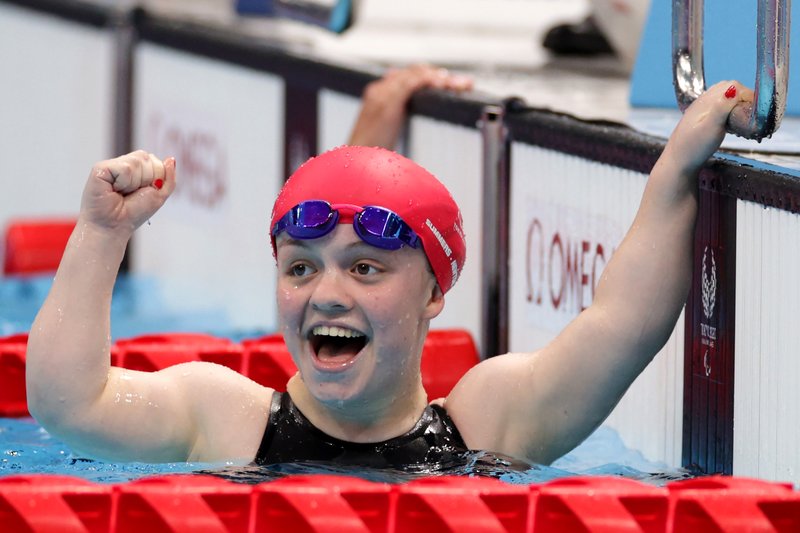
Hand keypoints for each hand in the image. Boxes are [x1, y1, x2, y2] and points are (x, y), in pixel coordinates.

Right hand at [79, 150, 175, 237]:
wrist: (114, 227)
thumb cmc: (133, 213)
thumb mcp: (159, 196)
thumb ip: (168, 178)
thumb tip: (171, 160)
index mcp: (137, 167)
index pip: (155, 160)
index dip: (154, 178)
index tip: (142, 193)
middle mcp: (124, 163)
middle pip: (146, 158)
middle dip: (145, 180)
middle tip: (131, 194)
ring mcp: (111, 165)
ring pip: (136, 162)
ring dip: (134, 183)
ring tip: (122, 193)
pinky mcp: (100, 168)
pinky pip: (125, 168)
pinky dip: (124, 183)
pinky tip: (114, 190)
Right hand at [348, 64, 472, 148]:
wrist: (353, 165)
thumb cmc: (369, 158)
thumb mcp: (387, 138)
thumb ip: (399, 128)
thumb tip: (414, 135)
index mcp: (377, 95)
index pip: (406, 77)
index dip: (428, 77)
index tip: (446, 83)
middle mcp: (379, 90)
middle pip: (414, 72)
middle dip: (440, 75)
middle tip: (461, 84)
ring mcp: (382, 94)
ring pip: (417, 74)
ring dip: (442, 78)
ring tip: (460, 84)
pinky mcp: (387, 101)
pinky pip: (413, 82)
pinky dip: (431, 80)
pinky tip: (445, 84)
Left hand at [667, 80, 753, 173]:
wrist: (678, 163)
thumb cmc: (694, 148)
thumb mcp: (710, 128)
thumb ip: (721, 107)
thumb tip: (733, 88)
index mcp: (705, 102)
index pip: (731, 85)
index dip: (746, 93)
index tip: (754, 108)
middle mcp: (701, 102)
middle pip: (727, 88)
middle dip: (742, 96)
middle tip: (750, 112)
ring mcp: (700, 110)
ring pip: (723, 96)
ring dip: (735, 102)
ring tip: (742, 117)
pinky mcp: (700, 119)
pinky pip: (718, 106)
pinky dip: (728, 109)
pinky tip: (730, 122)